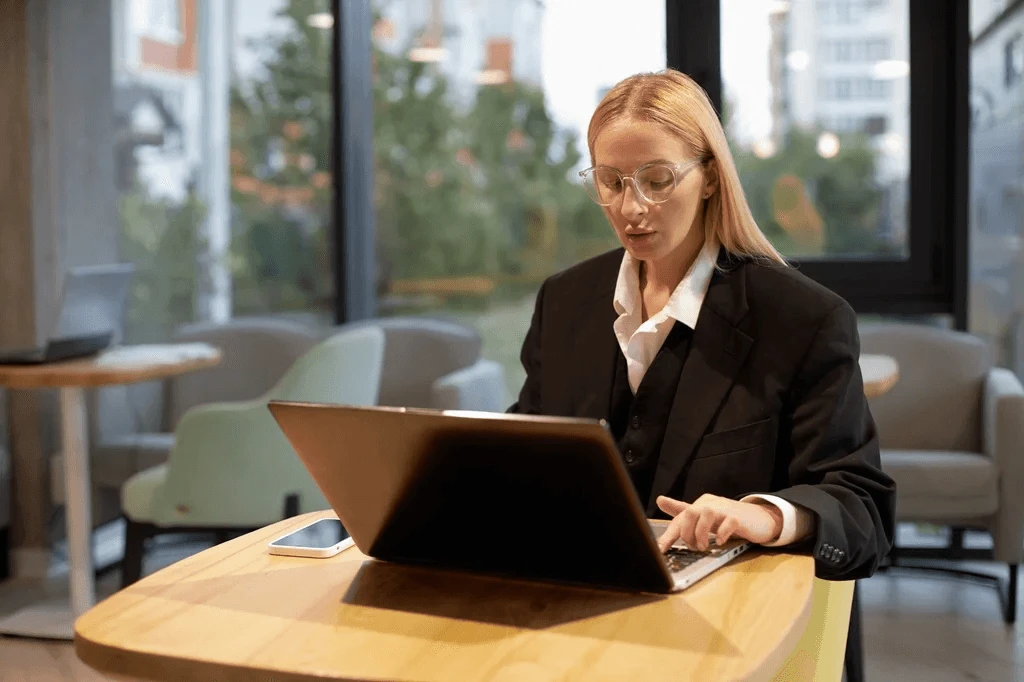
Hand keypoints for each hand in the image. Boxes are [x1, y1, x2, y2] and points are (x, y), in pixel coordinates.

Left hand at [655, 494, 783, 551]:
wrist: (759, 518)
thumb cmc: (728, 518)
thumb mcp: (704, 517)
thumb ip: (684, 512)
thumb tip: (660, 500)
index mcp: (701, 504)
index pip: (680, 516)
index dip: (670, 534)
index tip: (661, 549)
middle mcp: (711, 504)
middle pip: (690, 512)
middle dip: (687, 534)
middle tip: (693, 547)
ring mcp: (726, 510)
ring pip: (707, 514)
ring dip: (701, 534)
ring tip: (704, 547)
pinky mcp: (739, 518)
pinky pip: (729, 522)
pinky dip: (722, 534)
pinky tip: (720, 542)